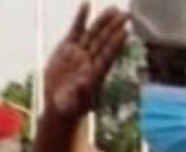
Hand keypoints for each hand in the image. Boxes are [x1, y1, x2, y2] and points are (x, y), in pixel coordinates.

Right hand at [45, 3, 130, 119]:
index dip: (115, 44)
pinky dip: (81, 18)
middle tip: (126, 15)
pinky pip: (76, 30)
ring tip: (113, 9)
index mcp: (96, 73)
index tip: (124, 32)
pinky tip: (85, 4)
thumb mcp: (74, 104)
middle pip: (104, 41)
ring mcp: (80, 52)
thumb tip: (84, 79)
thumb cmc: (71, 107)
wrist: (59, 104)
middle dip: (114, 28)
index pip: (108, 56)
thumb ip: (80, 93)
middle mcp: (91, 60)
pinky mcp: (68, 48)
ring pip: (93, 33)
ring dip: (103, 21)